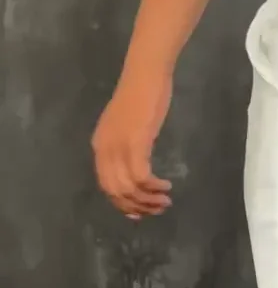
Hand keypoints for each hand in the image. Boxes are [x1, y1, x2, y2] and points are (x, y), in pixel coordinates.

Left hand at [92, 66, 173, 218]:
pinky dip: (153, 187)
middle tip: (157, 209)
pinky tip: (166, 186)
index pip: (106, 185)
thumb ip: (126, 147)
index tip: (140, 213)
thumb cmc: (140, 96)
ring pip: (129, 188)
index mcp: (100, 146)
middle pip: (116, 191)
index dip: (122, 204)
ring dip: (148, 200)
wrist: (146, 74)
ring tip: (165, 201)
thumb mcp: (126, 127)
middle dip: (137, 206)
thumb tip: (135, 171)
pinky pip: (141, 176)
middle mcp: (105, 149)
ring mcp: (119, 146)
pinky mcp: (136, 142)